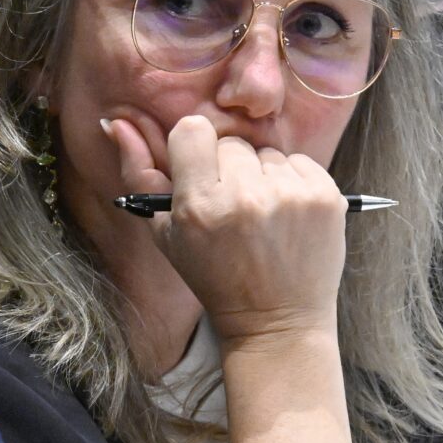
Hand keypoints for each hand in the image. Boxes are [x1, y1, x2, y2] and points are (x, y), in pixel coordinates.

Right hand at [104, 113, 345, 349]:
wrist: (277, 320)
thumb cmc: (214, 277)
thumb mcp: (165, 235)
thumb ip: (140, 175)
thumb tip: (116, 122)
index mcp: (200, 206)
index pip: (192, 130)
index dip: (195, 151)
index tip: (202, 175)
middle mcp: (245, 196)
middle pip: (231, 143)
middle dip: (230, 169)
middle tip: (235, 209)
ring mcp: (290, 195)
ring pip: (267, 153)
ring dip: (264, 178)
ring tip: (263, 218)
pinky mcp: (326, 197)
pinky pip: (300, 162)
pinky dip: (293, 183)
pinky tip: (287, 217)